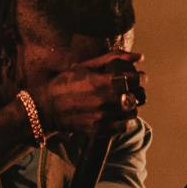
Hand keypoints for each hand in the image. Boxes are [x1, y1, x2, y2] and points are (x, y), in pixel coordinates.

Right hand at [31, 50, 145, 137]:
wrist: (45, 107)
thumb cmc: (65, 83)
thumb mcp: (86, 66)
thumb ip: (113, 59)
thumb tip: (140, 57)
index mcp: (101, 82)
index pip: (134, 80)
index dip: (140, 77)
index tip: (138, 76)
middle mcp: (103, 101)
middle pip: (137, 97)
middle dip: (137, 91)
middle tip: (131, 88)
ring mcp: (102, 118)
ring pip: (132, 113)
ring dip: (130, 106)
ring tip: (122, 101)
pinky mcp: (99, 130)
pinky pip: (123, 126)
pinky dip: (122, 120)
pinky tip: (114, 113)